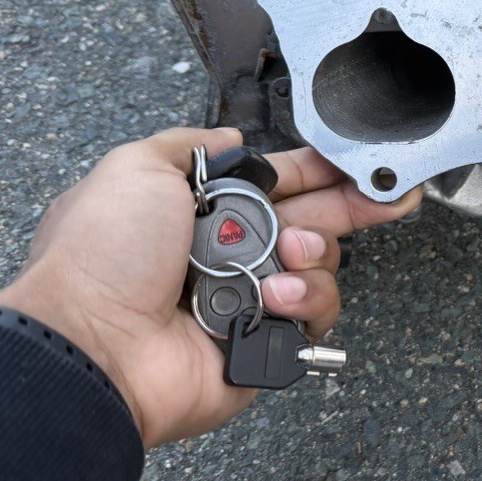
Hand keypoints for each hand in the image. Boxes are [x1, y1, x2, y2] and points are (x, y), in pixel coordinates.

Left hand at [0, 127, 420, 447]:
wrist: (93, 345)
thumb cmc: (103, 257)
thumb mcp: (134, 168)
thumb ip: (189, 143)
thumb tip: (229, 135)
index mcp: (200, 211)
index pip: (276, 183)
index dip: (316, 171)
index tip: (354, 162)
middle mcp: (228, 255)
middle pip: (310, 221)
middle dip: (350, 206)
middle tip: (388, 198)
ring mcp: (248, 301)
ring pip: (319, 267)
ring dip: (313, 252)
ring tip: (288, 254)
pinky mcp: (265, 345)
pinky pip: (314, 317)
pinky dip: (304, 301)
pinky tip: (275, 296)